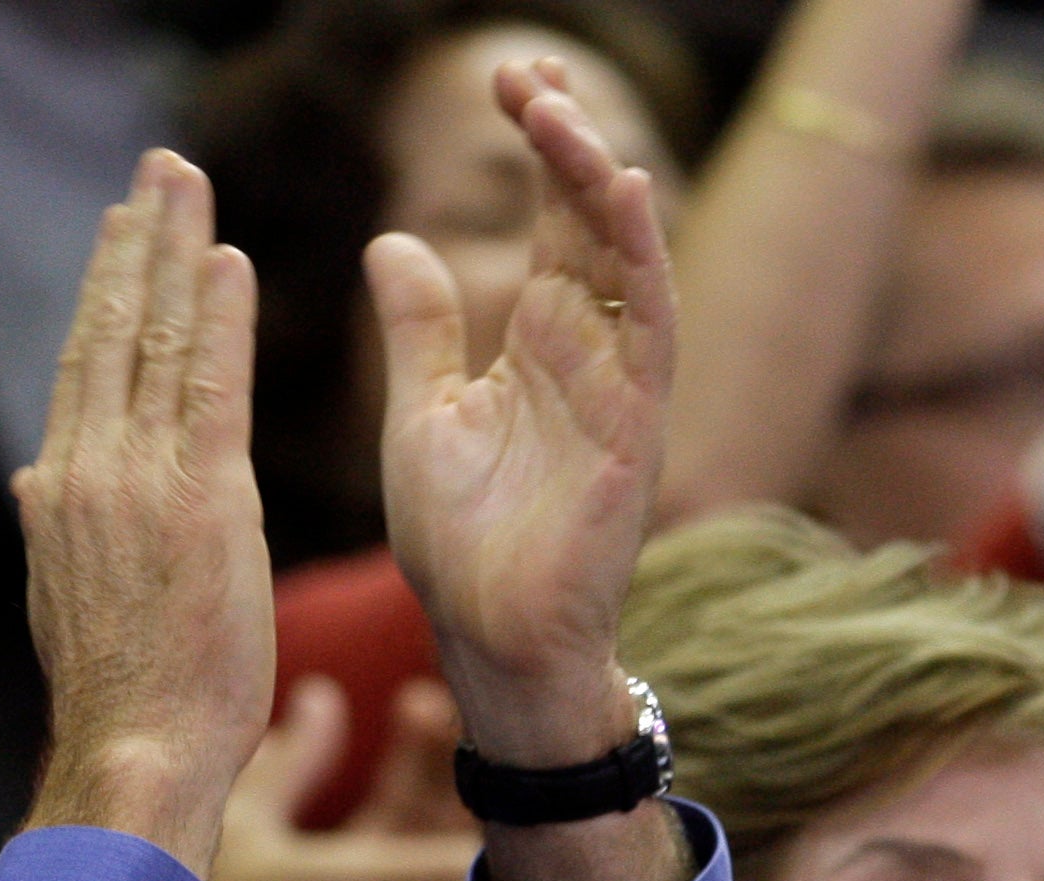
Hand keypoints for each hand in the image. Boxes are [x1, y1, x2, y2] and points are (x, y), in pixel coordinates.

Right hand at [16, 151, 274, 873]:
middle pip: (114, 332)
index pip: (86, 370)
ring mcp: (142, 482)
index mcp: (58, 493)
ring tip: (190, 188)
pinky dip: (221, 320)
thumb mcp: (66, 601)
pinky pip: (213, 389)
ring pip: (158, 342)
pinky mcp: (206, 504)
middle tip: (159, 173)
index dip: (107, 293)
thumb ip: (58, 531)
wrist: (132, 753)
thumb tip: (33, 483)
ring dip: (177, 255)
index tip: (124, 233)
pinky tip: (232, 264)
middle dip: (138, 244)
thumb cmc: (117, 701)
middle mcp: (89, 471)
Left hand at [369, 59, 673, 767]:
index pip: (553, 222)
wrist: (490, 644)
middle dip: (567, 140)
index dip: (538, 149)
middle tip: (527, 73)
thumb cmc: (462, 546)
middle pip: (593, 221)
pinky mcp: (635, 430)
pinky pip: (651, 329)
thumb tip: (393, 238)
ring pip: (627, 259)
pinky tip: (624, 193)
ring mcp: (619, 389)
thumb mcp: (421, 414)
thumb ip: (419, 329)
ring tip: (562, 116)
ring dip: (600, 182)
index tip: (505, 82)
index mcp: (539, 345)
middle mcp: (590, 354)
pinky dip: (642, 258)